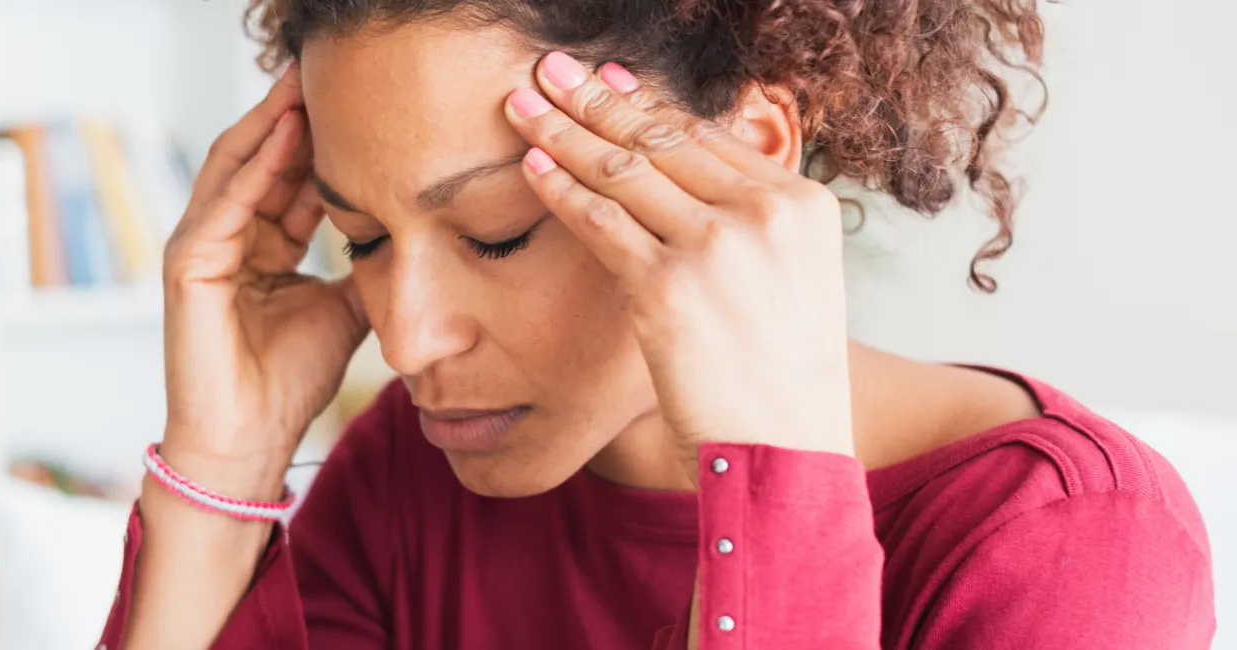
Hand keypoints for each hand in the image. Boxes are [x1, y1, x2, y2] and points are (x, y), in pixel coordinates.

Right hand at [160, 66, 369, 495]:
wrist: (250, 441)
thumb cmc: (290, 381)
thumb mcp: (345, 307)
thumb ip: (364, 264)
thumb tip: (410, 231)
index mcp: (260, 244)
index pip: (289, 174)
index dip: (323, 137)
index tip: (362, 100)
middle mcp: (226, 236)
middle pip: (260, 156)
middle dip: (294, 111)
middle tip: (328, 67)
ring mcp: (201, 247)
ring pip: (237, 166)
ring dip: (272, 120)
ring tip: (306, 81)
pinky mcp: (187, 266)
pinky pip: (226, 202)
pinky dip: (255, 164)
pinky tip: (286, 129)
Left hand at [503, 52, 854, 482]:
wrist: (785, 452)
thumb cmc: (782, 380)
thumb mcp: (793, 284)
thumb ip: (754, 229)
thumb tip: (694, 186)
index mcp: (802, 204)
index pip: (708, 135)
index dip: (647, 104)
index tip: (607, 81)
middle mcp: (764, 212)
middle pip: (661, 138)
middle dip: (594, 100)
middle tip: (549, 71)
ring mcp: (715, 246)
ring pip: (623, 170)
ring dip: (564, 131)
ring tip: (523, 105)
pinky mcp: (667, 285)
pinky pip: (599, 220)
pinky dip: (559, 190)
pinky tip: (531, 167)